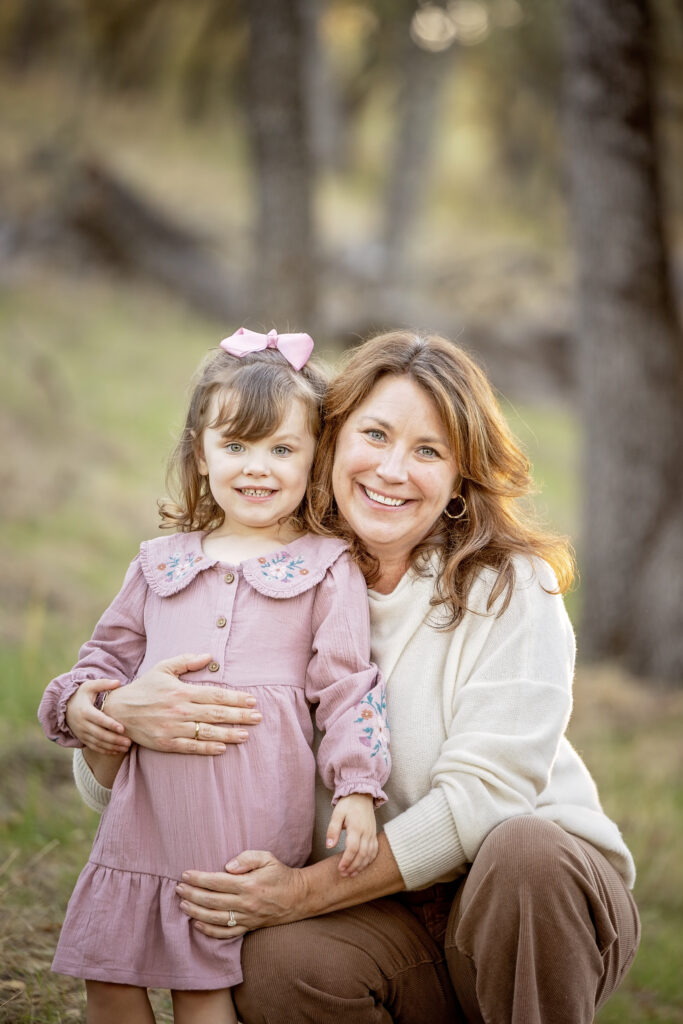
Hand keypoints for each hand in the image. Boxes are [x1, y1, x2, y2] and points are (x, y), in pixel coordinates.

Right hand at [65, 678, 130, 752]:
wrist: (65, 707)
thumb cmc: (82, 695)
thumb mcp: (90, 686)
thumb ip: (103, 684)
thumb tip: (118, 682)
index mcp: (85, 711)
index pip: (99, 719)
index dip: (110, 724)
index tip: (122, 728)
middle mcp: (82, 724)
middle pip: (99, 734)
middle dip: (114, 739)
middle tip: (129, 741)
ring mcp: (82, 733)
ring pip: (98, 742)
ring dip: (112, 746)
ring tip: (126, 747)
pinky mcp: (83, 739)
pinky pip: (94, 747)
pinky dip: (106, 750)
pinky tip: (118, 751)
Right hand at [94, 653, 261, 753]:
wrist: (119, 711)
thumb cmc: (144, 688)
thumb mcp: (163, 668)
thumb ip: (186, 662)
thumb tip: (209, 656)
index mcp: (182, 692)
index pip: (215, 695)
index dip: (236, 698)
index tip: (252, 700)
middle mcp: (180, 710)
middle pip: (216, 713)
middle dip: (239, 715)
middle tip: (258, 717)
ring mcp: (174, 728)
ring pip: (207, 732)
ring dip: (229, 734)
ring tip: (246, 735)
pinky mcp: (167, 743)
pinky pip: (191, 747)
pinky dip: (207, 749)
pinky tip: (222, 749)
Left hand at [176, 850, 306, 937]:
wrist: (298, 897)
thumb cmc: (280, 874)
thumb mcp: (267, 858)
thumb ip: (247, 858)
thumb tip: (227, 866)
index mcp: (248, 884)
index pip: (217, 882)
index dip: (199, 878)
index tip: (185, 874)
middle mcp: (246, 903)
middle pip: (212, 901)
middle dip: (192, 894)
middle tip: (178, 889)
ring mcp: (247, 918)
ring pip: (215, 919)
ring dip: (196, 912)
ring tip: (183, 904)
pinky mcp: (249, 927)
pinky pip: (226, 933)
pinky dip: (210, 931)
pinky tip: (197, 925)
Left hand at [326, 794, 377, 875]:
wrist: (362, 795)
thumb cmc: (348, 805)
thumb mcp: (337, 814)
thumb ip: (332, 830)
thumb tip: (329, 846)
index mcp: (356, 827)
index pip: (353, 848)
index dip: (347, 860)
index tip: (340, 869)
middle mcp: (366, 832)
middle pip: (362, 854)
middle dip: (353, 867)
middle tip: (344, 875)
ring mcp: (371, 834)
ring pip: (369, 855)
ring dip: (361, 866)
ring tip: (351, 874)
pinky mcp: (374, 835)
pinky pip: (374, 851)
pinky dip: (369, 860)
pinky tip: (362, 866)